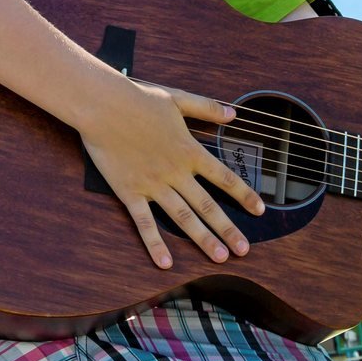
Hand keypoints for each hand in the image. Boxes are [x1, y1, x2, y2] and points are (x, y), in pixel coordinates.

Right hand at [81, 80, 263, 269]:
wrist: (102, 105)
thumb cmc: (137, 98)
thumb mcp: (177, 99)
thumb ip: (207, 108)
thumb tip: (233, 114)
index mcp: (189, 150)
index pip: (224, 177)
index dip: (244, 194)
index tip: (259, 210)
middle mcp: (175, 172)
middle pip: (207, 205)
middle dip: (228, 229)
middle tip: (244, 250)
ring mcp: (153, 184)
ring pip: (183, 218)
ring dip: (203, 239)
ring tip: (220, 257)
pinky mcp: (129, 192)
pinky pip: (144, 222)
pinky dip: (155, 243)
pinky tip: (166, 262)